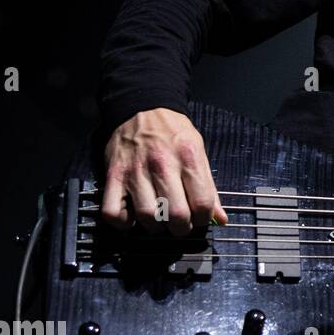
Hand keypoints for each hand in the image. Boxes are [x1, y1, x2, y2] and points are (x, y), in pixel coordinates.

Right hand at [100, 108, 227, 234]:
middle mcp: (162, 166)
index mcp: (188, 159)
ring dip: (155, 227)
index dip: (203, 219)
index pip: (202, 204)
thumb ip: (209, 187)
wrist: (142, 107)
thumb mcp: (199, 151)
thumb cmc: (173, 132)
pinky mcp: (113, 176)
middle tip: (179, 223)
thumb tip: (221, 219)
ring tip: (158, 220)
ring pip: (147, 217)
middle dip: (181, 228)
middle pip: (176, 215)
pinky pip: (112, 212)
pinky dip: (122, 222)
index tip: (199, 218)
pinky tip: (132, 216)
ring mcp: (135, 171)